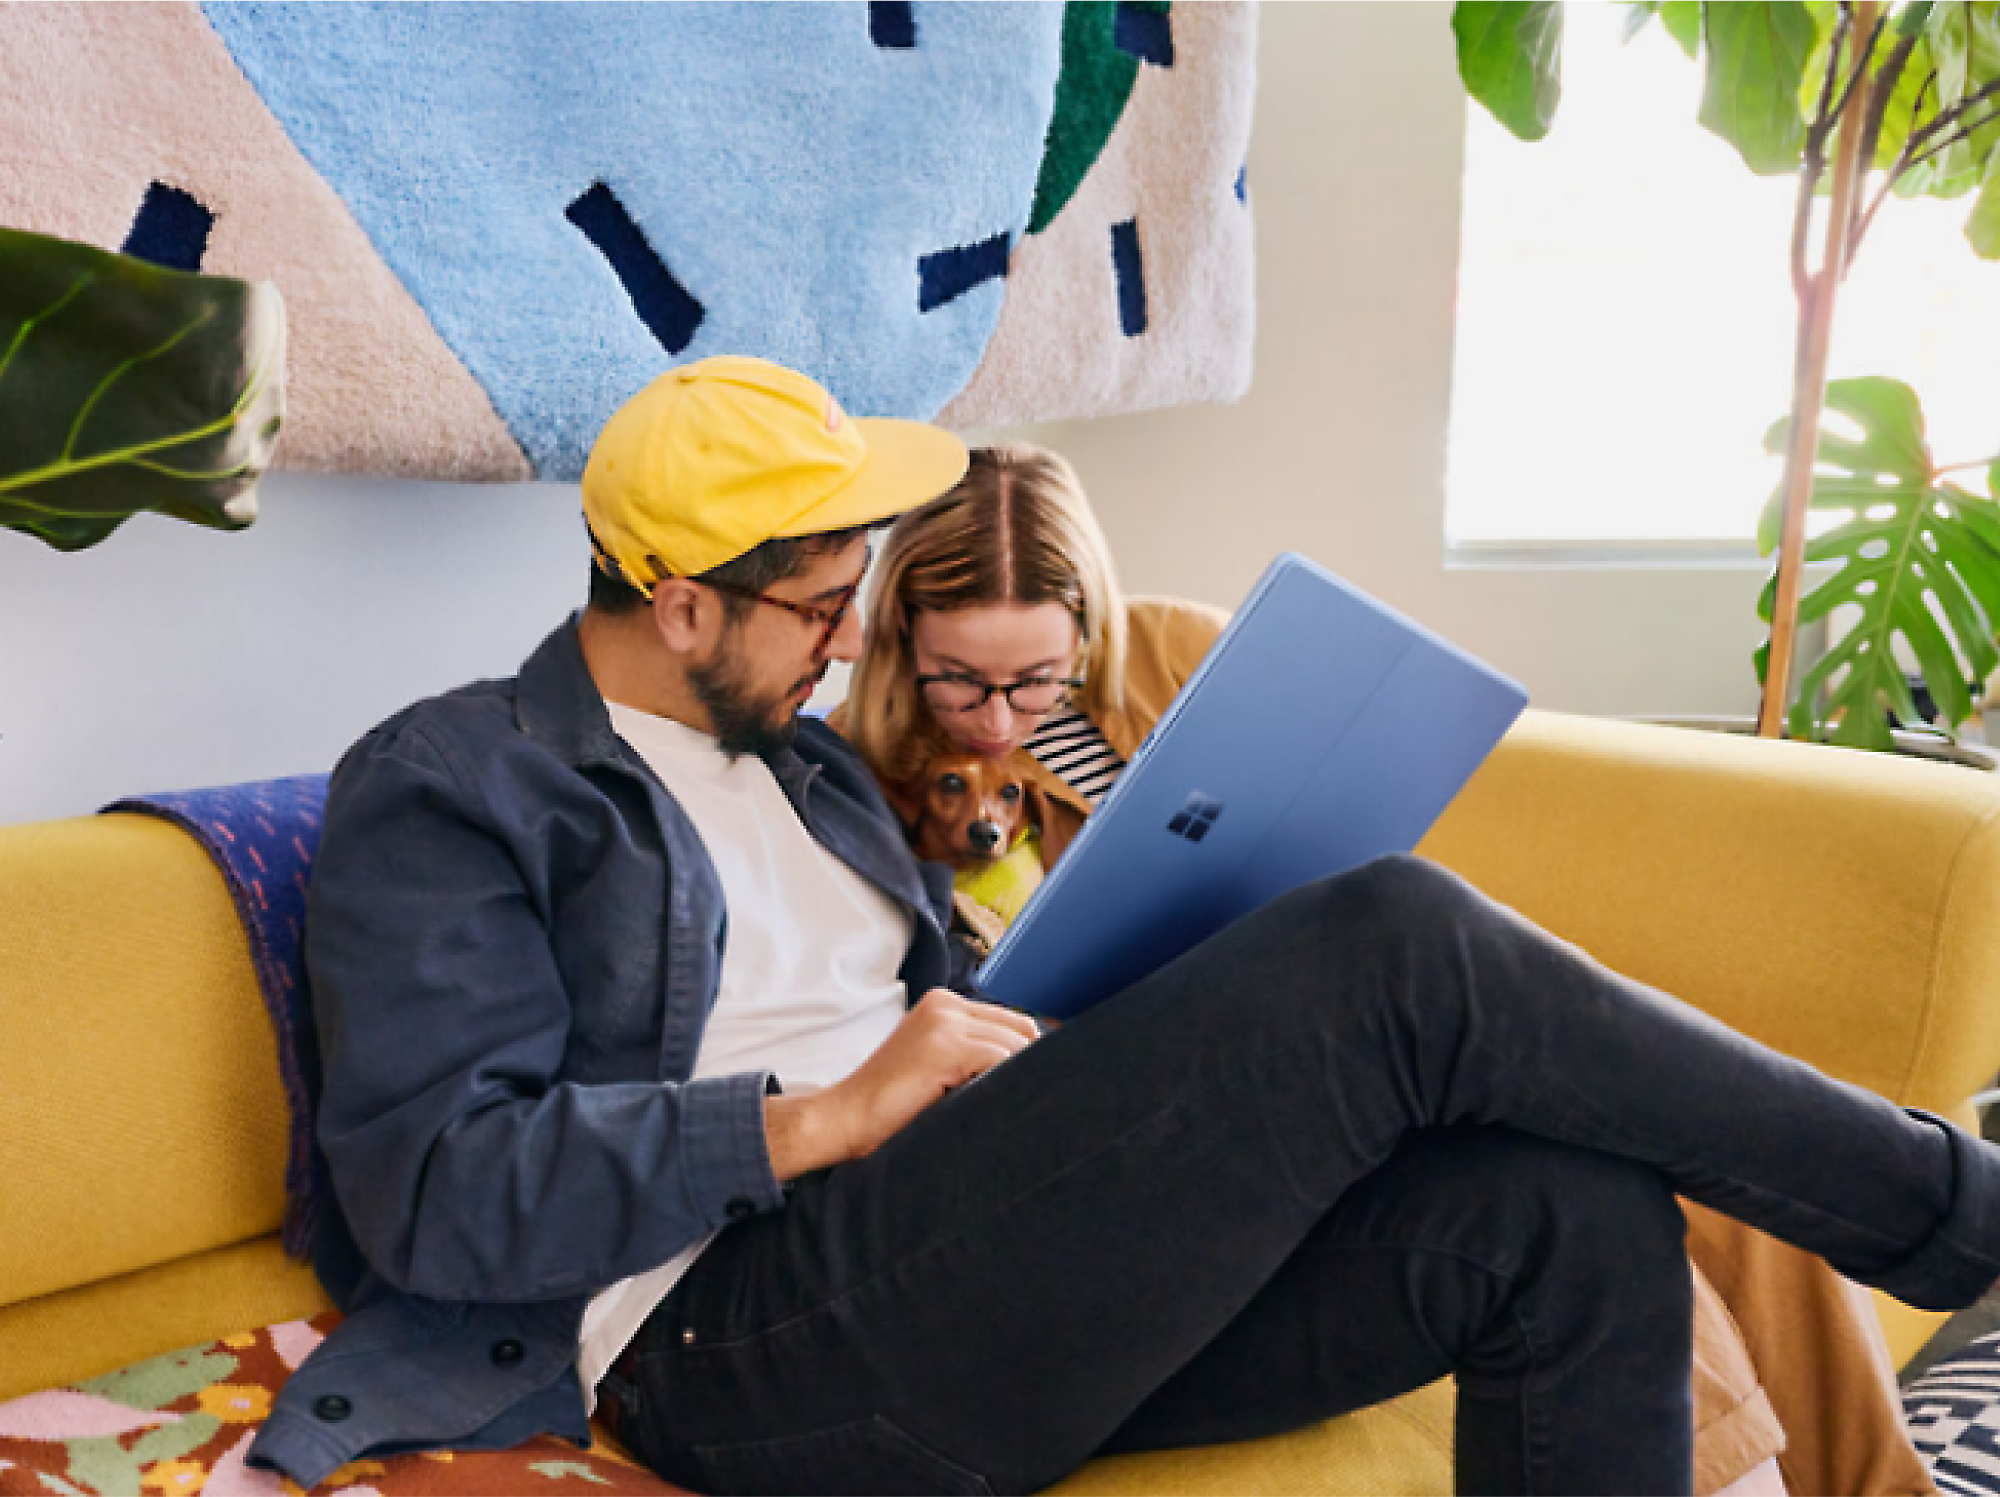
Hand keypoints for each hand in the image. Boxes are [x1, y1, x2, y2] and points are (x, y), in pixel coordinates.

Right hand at [763, 989, 1038, 1179]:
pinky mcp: (944, 1047)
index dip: (1027, 1055)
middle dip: (1028, 1065)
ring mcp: (943, 1022)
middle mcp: (944, 1004)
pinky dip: (1005, 1084)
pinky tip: (990, 1107)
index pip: (1012, 1022)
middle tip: (1023, 1102)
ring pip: (1015, 1045)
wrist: (845, 1118)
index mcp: (943, 1003)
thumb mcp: (937, 1063)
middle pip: (1020, 1030)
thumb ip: (973, 1053)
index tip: (1031, 1085)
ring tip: (1006, 1109)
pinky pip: (1001, 1060)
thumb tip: (1036, 1064)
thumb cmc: (892, 1104)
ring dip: (1017, 1079)